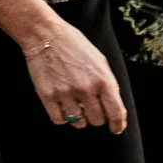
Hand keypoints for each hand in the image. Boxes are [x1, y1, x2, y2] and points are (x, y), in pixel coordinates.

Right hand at [22, 11, 125, 131]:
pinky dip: (62, 117)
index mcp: (103, 81)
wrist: (44, 33)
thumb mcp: (100, 60)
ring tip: (74, 105)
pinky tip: (62, 107)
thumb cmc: (73, 44)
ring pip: (78, 122)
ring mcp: (65, 93)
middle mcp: (86, 89)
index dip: (117, 125)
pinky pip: (59, 120)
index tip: (115, 129)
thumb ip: (108, 84)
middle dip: (95, 116)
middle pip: (97, 120)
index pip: (116, 114)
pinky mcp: (47, 95)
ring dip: (79, 117)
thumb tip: (112, 106)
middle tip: (89, 109)